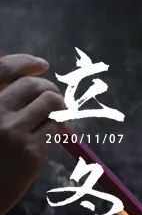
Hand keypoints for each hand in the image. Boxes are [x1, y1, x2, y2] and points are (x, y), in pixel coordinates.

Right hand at [0, 54, 64, 214]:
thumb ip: (3, 103)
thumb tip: (35, 84)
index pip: (4, 68)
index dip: (26, 63)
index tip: (42, 66)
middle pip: (34, 86)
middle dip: (51, 91)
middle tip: (57, 104)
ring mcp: (13, 131)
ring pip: (52, 103)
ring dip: (61, 109)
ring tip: (60, 119)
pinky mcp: (31, 151)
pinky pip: (57, 128)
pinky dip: (62, 128)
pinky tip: (59, 136)